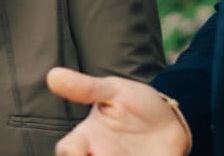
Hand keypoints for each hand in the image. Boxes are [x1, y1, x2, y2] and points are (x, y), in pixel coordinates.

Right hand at [46, 66, 190, 155]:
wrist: (171, 120)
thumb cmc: (136, 104)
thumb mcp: (113, 90)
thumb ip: (85, 88)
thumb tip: (52, 74)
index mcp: (88, 139)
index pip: (68, 150)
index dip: (70, 153)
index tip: (79, 152)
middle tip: (103, 154)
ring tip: (127, 155)